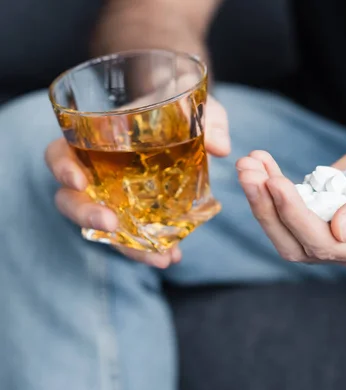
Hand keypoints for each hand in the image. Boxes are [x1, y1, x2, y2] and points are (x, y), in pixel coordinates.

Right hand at [45, 95, 229, 267]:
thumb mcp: (195, 108)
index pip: (60, 153)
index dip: (62, 167)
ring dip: (125, 246)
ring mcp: (113, 197)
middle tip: (110, 225)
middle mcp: (95, 173)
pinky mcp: (134, 214)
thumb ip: (210, 121)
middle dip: (86, 216)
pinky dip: (149, 250)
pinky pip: (132, 237)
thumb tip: (219, 147)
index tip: (78, 180)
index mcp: (94, 140)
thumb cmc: (178, 110)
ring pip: (101, 227)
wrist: (186, 125)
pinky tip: (172, 256)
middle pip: (71, 199)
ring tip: (158, 257)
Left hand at [236, 132, 345, 267]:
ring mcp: (332, 232)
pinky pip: (288, 209)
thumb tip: (340, 230)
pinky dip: (269, 187)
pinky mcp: (320, 213)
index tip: (275, 183)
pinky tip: (260, 162)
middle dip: (268, 209)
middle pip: (296, 244)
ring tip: (248, 164)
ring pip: (285, 230)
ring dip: (261, 199)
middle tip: (248, 171)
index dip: (296, 217)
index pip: (325, 245)